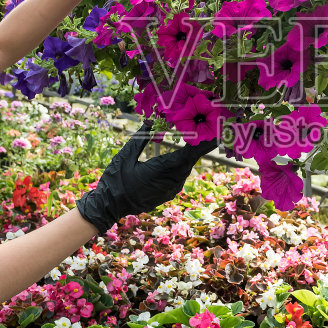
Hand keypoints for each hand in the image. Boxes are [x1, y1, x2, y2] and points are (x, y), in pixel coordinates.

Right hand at [76, 124, 215, 232]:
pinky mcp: (169, 193)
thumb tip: (150, 121)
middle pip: (191, 160)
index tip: (217, 133)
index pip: (189, 154)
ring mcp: (171, 189)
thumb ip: (140, 138)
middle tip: (210, 128)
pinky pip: (180, 175)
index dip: (204, 143)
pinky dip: (183, 163)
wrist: (109, 207)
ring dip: (191, 153)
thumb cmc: (115, 181)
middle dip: (200, 144)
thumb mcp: (125, 156)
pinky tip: (183, 153)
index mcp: (162, 171)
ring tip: (198, 137)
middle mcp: (171, 182)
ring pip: (186, 167)